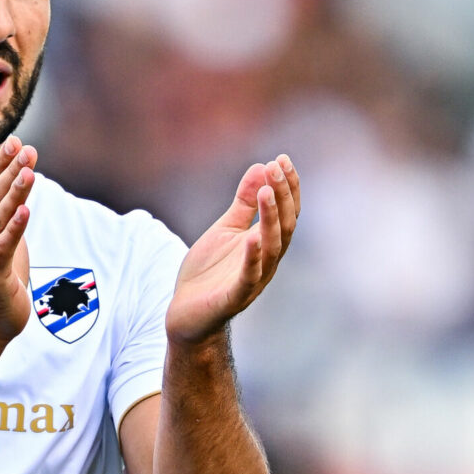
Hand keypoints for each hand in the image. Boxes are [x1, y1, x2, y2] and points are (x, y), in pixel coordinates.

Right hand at [0, 136, 35, 339]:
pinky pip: (4, 247)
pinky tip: (26, 211)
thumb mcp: (6, 233)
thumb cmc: (2, 270)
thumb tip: (20, 171)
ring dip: (14, 194)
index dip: (1, 164)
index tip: (15, 141)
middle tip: (28, 151)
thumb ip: (11, 204)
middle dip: (11, 172)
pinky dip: (15, 229)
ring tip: (28, 173)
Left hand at [166, 155, 299, 343]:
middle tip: (276, 167)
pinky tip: (251, 238)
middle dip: (283, 195)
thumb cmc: (209, 272)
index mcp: (265, 243)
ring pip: (272, 248)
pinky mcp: (234, 297)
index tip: (282, 159)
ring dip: (271, 218)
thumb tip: (260, 168)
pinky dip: (253, 258)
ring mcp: (253, 280)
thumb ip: (243, 203)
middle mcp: (267, 261)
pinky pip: (249, 277)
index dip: (288, 187)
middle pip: (284, 226)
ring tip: (267, 191)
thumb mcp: (226, 229)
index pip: (286, 212)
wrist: (186, 313)